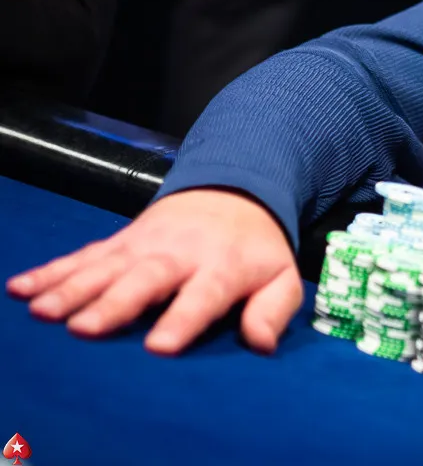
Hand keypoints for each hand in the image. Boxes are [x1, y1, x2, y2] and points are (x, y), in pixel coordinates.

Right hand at [6, 189, 302, 355]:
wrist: (234, 190)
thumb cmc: (256, 249)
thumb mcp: (281, 276)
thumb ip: (274, 310)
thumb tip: (261, 344)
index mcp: (223, 266)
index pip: (202, 295)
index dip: (182, 319)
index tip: (158, 347)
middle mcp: (178, 253)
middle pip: (144, 279)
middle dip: (114, 303)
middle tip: (84, 329)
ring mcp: (144, 244)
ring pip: (105, 266)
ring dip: (71, 288)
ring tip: (41, 311)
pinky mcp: (120, 240)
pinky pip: (83, 256)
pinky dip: (51, 271)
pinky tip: (21, 288)